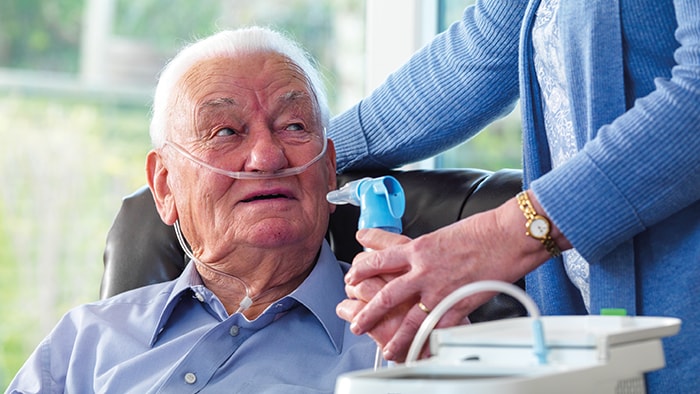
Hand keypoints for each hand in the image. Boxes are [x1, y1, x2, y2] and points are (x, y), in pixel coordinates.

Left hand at [343, 198, 554, 361]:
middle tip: (356, 323)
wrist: (506, 236)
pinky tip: (423, 353)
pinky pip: (439, 329)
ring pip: (409, 319)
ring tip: (386, 350)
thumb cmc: (480, 231)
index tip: (351, 279)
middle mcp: (423, 271)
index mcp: (417, 249)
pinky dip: (430, 344)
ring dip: (396, 337)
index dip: (361, 271)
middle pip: (386, 295)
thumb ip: (421, 247)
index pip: (378, 260)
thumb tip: (410, 249)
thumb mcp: (440, 234)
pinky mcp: (458, 304)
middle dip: (368, 312)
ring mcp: (439, 290)